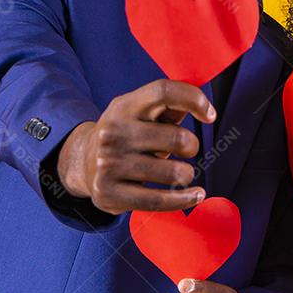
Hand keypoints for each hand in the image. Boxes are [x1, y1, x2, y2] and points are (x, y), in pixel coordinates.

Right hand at [57, 79, 215, 213]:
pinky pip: (159, 201)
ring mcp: (108, 164)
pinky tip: (196, 195)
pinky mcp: (109, 193)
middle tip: (187, 150)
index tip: (210, 115)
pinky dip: (184, 200)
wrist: (83, 163)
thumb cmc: (127, 135)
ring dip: (186, 174)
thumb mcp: (140, 113)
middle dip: (191, 146)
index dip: (193, 99)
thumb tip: (203, 109)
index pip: (163, 91)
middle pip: (176, 138)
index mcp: (124, 106)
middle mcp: (113, 132)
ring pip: (173, 172)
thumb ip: (169, 108)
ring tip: (182, 173)